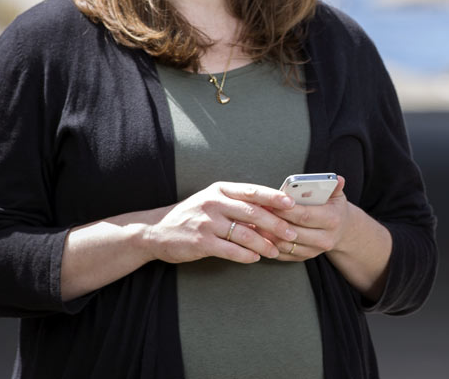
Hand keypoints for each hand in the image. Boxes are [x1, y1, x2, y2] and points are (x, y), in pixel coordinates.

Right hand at [144, 182, 298, 264]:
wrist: (156, 231)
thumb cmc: (191, 216)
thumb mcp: (212, 201)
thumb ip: (236, 204)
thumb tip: (270, 211)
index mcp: (219, 190)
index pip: (252, 191)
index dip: (274, 197)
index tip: (292, 204)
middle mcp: (213, 203)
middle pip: (252, 213)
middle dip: (275, 224)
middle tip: (291, 233)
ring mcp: (206, 222)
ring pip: (243, 233)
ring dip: (263, 244)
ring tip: (275, 251)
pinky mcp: (200, 242)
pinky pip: (230, 250)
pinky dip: (245, 255)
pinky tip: (255, 259)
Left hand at [267, 176, 351, 260]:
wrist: (341, 231)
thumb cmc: (334, 208)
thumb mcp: (337, 196)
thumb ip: (334, 187)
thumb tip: (337, 179)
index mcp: (332, 220)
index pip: (305, 215)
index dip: (286, 210)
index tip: (271, 202)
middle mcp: (325, 239)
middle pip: (293, 231)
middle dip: (275, 221)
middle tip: (259, 211)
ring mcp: (314, 251)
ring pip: (286, 245)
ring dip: (269, 235)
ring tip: (256, 222)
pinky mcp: (304, 257)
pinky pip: (283, 254)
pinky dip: (270, 245)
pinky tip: (260, 234)